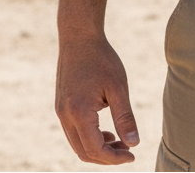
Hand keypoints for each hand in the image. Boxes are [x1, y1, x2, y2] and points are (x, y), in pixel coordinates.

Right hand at [56, 35, 139, 164]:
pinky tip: (106, 130)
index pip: (95, 150)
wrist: (79, 37)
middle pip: (83, 152)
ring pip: (77, 143)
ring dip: (97, 148)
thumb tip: (134, 143)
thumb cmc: (102, 59)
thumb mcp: (118, 87)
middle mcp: (65, 116)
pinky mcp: (61, 105)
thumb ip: (125, 117)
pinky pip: (73, 132)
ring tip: (119, 141)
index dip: (114, 158)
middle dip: (106, 157)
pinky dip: (89, 137)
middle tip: (128, 151)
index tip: (132, 156)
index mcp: (79, 113)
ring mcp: (60, 111)